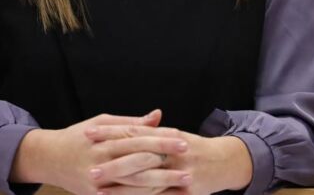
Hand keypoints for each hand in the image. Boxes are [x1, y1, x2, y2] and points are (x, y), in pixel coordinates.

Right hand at [11, 110, 191, 194]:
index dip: (160, 137)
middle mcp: (101, 157)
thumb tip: (158, 116)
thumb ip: (130, 122)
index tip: (182, 137)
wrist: (48, 159)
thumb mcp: (101, 123)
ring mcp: (98, 179)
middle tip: (188, 157)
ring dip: (162, 181)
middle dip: (165, 158)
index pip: (137, 136)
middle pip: (138, 157)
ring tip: (184, 180)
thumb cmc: (78, 137)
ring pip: (135, 181)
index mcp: (104, 137)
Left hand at [85, 125, 252, 194]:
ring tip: (100, 190)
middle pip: (137, 157)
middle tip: (90, 168)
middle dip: (113, 164)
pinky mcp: (185, 191)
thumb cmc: (193, 148)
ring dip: (122, 188)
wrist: (225, 161)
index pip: (133, 131)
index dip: (110, 132)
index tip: (88, 134)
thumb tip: (123, 126)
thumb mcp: (173, 135)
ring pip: (146, 181)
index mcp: (166, 134)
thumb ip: (150, 130)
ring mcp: (180, 172)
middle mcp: (173, 151)